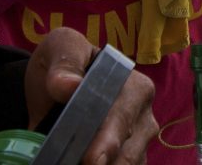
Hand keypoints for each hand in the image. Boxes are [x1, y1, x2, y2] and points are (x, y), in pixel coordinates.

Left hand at [26, 29, 157, 164]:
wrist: (57, 83)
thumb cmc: (65, 64)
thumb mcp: (61, 49)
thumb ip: (65, 64)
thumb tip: (69, 86)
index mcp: (136, 87)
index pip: (122, 117)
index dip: (107, 140)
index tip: (91, 159)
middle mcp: (144, 117)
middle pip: (128, 149)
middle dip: (104, 162)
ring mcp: (139, 142)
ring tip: (73, 164)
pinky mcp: (130, 160)